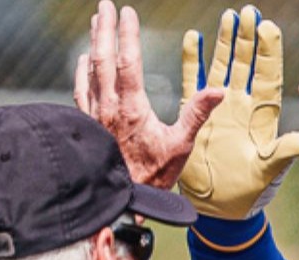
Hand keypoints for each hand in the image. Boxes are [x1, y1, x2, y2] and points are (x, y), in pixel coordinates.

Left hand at [74, 2, 222, 188]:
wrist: (119, 201)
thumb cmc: (152, 176)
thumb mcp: (181, 147)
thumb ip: (196, 114)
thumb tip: (218, 90)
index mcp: (132, 107)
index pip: (127, 60)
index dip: (126, 33)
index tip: (127, 12)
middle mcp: (108, 107)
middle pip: (103, 58)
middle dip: (104, 28)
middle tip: (105, 5)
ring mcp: (93, 115)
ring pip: (90, 70)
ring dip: (93, 43)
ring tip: (95, 22)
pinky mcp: (86, 125)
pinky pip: (80, 90)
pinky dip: (82, 70)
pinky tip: (83, 60)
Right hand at [179, 6, 298, 219]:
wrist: (218, 209)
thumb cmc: (248, 193)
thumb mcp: (268, 172)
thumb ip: (283, 154)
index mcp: (262, 116)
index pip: (268, 77)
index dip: (270, 53)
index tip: (270, 28)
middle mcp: (241, 106)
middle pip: (246, 64)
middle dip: (248, 38)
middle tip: (249, 10)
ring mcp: (217, 107)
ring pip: (221, 66)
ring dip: (224, 42)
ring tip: (228, 16)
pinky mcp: (194, 114)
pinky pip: (192, 80)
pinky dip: (191, 59)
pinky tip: (193, 38)